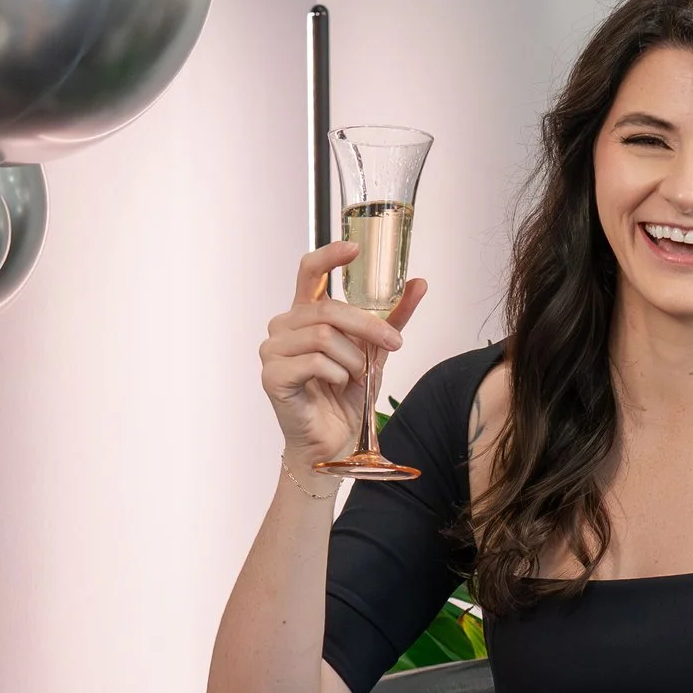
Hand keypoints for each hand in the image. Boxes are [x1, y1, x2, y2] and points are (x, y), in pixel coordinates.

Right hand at [260, 243, 426, 474]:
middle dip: (368, 326)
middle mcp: (284, 326)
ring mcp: (273, 350)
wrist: (335, 442)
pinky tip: (337, 387)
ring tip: (354, 376)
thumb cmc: (346, 397)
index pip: (309, 271)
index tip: (355, 249)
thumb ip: (392, 317)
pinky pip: (315, 362)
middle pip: (328, 309)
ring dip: (352, 359)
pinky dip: (337, 375)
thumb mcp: (375, 351)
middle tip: (394, 343)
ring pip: (324, 336)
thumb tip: (420, 284)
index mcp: (305, 315)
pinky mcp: (272, 376)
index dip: (329, 256)